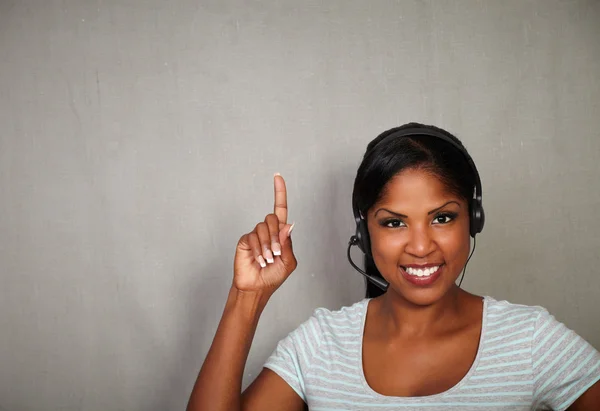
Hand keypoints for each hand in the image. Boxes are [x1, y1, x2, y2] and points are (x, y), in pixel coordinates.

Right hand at [233, 174, 296, 293]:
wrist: (256, 288)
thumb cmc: (273, 276)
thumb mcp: (288, 262)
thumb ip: (288, 243)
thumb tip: (288, 224)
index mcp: (280, 234)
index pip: (280, 208)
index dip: (279, 192)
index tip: (277, 176)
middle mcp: (267, 231)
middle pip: (273, 218)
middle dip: (275, 237)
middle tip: (275, 254)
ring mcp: (255, 235)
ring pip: (263, 227)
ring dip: (267, 246)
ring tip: (266, 260)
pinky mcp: (245, 240)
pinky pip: (252, 236)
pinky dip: (257, 249)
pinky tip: (258, 260)